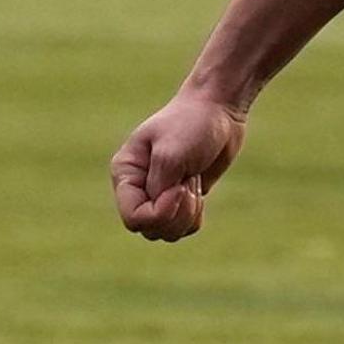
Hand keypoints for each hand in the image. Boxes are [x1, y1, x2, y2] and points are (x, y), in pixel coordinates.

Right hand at [112, 85, 245, 242]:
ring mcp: (158, 195)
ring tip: (193, 182)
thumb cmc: (191, 123)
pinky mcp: (179, 200)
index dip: (159, 213)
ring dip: (187, 214)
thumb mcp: (171, 153)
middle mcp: (138, 188)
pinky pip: (184, 228)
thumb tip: (157, 215)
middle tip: (189, 185)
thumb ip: (158, 187)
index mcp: (126, 173)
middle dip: (176, 215)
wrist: (218, 110)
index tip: (179, 189)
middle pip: (149, 229)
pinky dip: (195, 215)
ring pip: (166, 233)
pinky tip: (198, 189)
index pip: (132, 217)